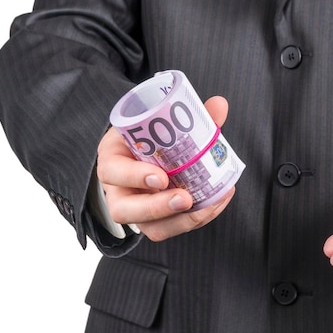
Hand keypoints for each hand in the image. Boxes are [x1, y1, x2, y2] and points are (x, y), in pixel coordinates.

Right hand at [96, 96, 234, 241]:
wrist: (144, 154)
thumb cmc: (148, 138)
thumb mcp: (157, 123)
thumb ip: (187, 115)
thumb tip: (220, 104)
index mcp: (112, 159)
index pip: (112, 171)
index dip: (134, 177)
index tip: (161, 177)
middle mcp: (117, 190)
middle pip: (125, 210)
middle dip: (157, 207)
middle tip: (185, 198)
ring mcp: (134, 210)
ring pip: (149, 228)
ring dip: (180, 221)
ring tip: (206, 205)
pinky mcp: (153, 223)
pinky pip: (170, 229)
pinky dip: (195, 220)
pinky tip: (214, 204)